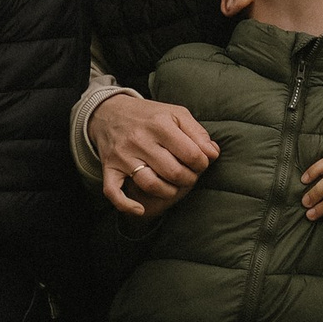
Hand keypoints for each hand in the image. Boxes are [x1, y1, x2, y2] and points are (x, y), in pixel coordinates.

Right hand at [89, 92, 220, 220]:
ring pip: (151, 184)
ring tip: (174, 185)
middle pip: (173, 172)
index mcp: (159, 124)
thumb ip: (198, 133)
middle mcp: (140, 139)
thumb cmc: (150, 116)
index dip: (202, 163)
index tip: (201, 163)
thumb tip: (213, 154)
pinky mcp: (110, 168)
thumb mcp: (176, 114)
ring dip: (168, 192)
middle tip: (189, 175)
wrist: (109, 112)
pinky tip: (140, 209)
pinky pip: (114, 192)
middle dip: (189, 179)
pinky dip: (127, 205)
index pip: (191, 154)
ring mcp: (123, 155)